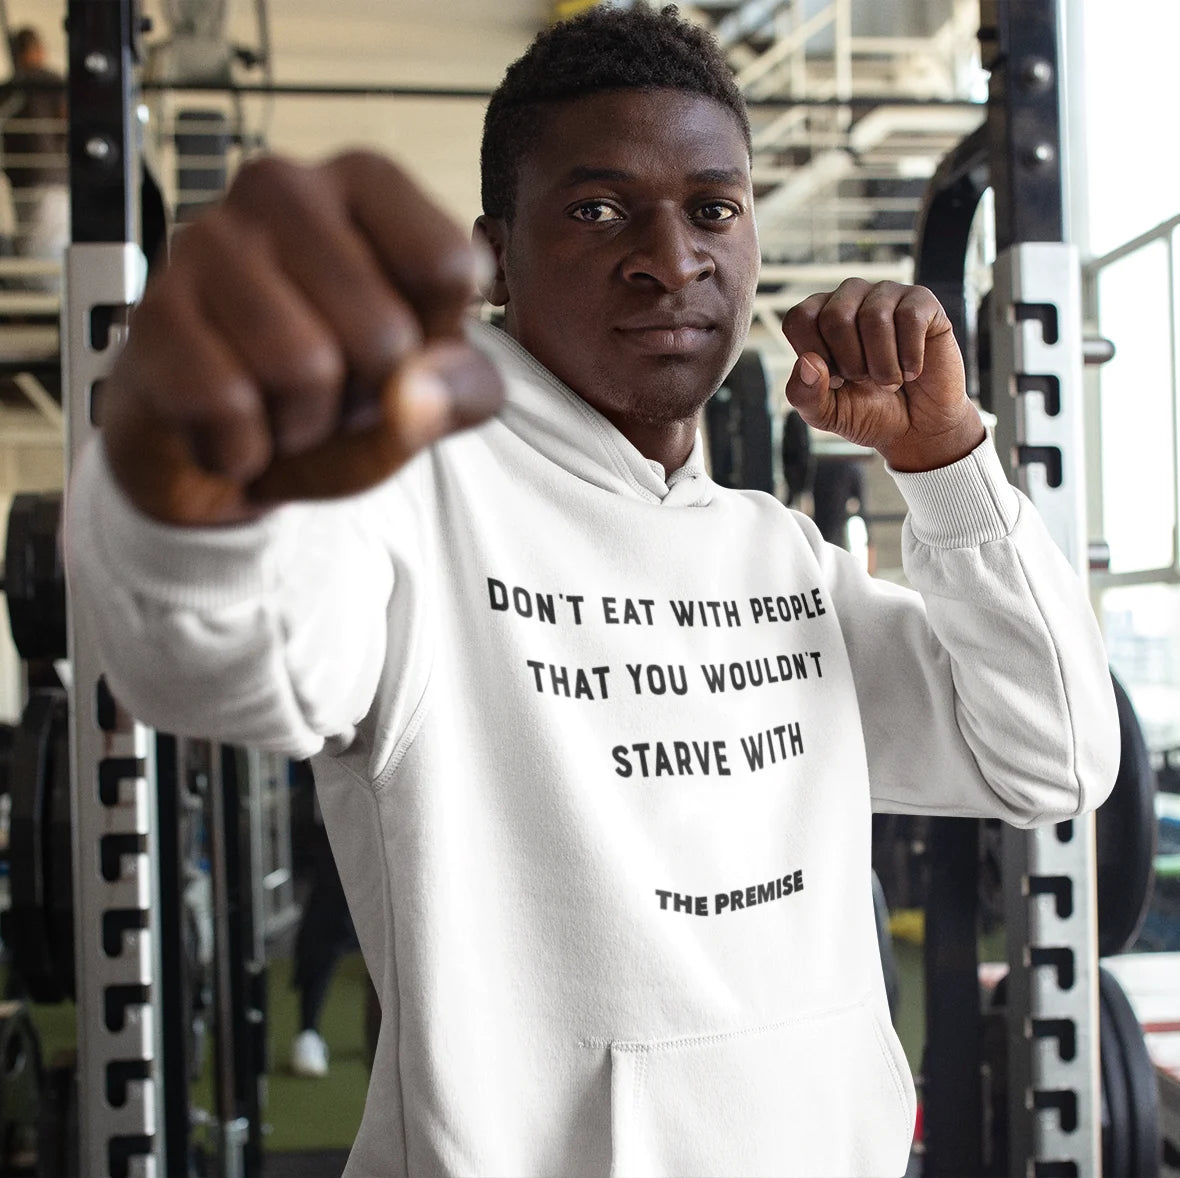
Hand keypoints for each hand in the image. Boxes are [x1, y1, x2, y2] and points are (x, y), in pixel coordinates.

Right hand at [100, 151, 503, 525]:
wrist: (224, 443)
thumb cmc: (335, 392)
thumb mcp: (429, 394)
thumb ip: (463, 392)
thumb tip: (412, 394)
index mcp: (366, 184)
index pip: (447, 267)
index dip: (434, 344)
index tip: (399, 348)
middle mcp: (284, 188)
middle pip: (383, 335)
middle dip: (365, 400)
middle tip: (331, 390)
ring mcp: (206, 240)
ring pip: (303, 370)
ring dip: (302, 427)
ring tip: (280, 406)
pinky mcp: (152, 309)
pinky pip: (225, 405)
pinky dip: (241, 447)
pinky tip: (232, 427)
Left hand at [781, 279, 983, 471]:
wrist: (916, 428)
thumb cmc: (866, 412)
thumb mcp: (825, 413)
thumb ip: (804, 394)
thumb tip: (808, 361)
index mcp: (818, 317)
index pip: (799, 319)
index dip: (816, 357)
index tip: (835, 380)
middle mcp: (849, 297)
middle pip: (835, 316)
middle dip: (851, 364)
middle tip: (865, 380)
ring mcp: (886, 295)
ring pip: (874, 318)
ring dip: (883, 366)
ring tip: (889, 380)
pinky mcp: (922, 301)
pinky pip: (910, 317)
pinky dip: (910, 357)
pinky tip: (912, 371)